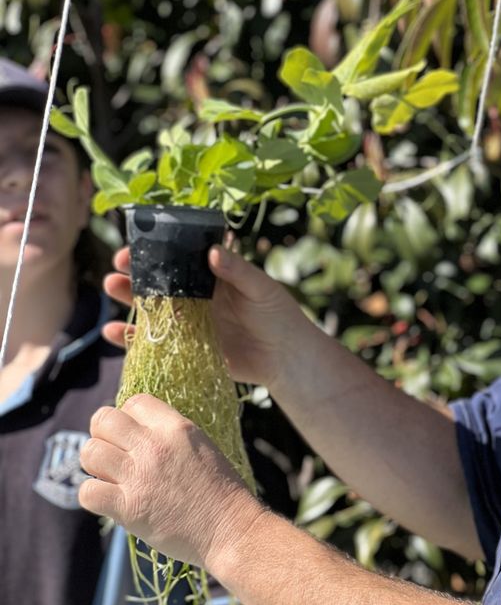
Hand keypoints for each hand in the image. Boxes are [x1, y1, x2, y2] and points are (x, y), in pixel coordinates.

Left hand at [79, 394, 264, 567]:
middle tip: (113, 454)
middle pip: (103, 420)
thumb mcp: (201, 448)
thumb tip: (137, 434)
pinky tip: (109, 501)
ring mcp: (139, 477)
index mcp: (177, 428)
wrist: (232, 531)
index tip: (133, 435)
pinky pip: (88, 491)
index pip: (134, 401)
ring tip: (110, 477)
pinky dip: (94, 496)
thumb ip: (169, 437)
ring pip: (90, 452)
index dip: (128, 417)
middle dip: (102, 434)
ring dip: (95, 465)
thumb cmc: (221, 492)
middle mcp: (154, 446)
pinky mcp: (129, 508)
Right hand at [103, 244, 301, 389]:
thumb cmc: (278, 314)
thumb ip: (237, 270)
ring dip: (127, 301)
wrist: (285, 356)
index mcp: (208, 277)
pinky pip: (154, 344)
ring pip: (150, 311)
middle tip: (114, 270)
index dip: (152, 253)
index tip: (132, 248)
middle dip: (132, 276)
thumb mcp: (261, 287)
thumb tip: (212, 251)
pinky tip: (114, 332)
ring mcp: (187, 324)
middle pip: (156, 284)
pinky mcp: (186, 350)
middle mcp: (193, 298)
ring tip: (111, 290)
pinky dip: (131, 339)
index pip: (174, 261)